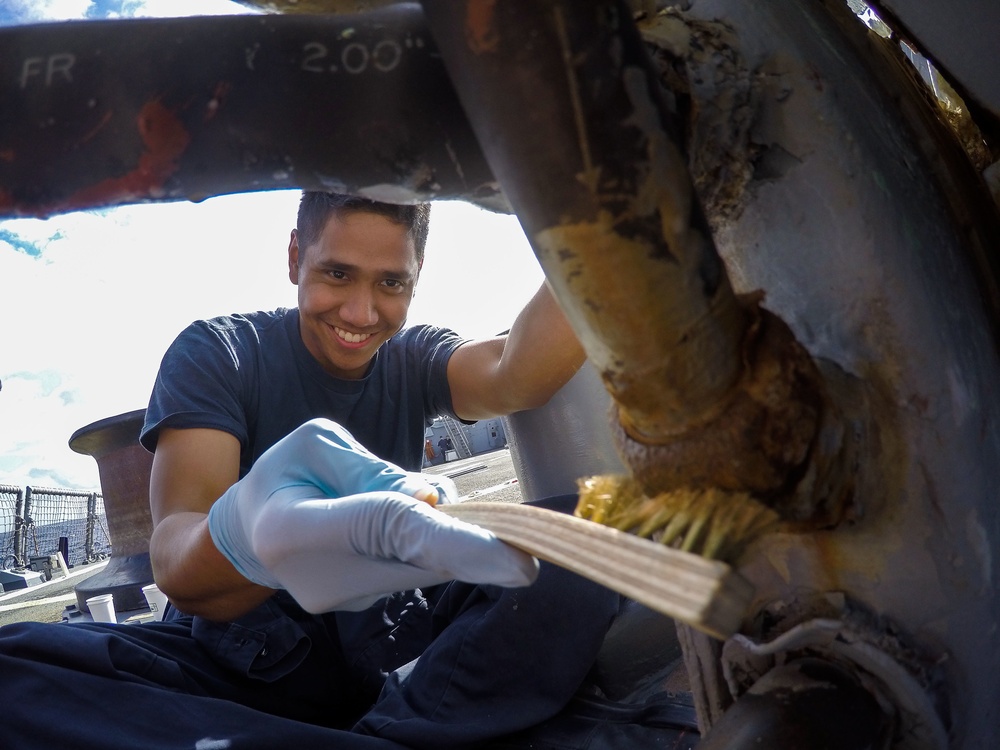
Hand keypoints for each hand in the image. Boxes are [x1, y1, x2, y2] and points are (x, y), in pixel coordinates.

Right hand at [207, 418, 538, 610]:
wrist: (248, 535)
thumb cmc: (283, 474)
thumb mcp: (315, 441)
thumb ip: (374, 468)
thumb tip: (431, 499)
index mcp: (298, 529)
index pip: (390, 532)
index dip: (458, 545)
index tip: (519, 564)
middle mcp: (325, 579)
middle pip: (421, 553)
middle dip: (470, 536)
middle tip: (516, 537)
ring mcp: (346, 602)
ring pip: (424, 560)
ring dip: (437, 529)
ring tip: (391, 499)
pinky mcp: (364, 605)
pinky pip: (414, 565)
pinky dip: (423, 540)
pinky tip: (394, 520)